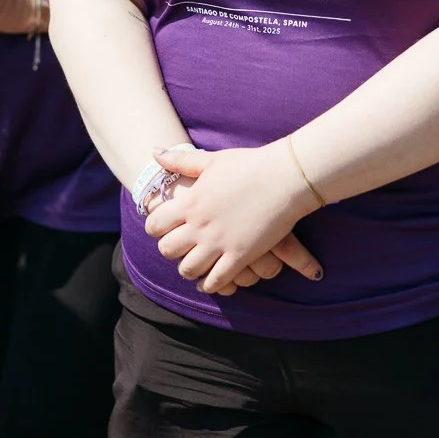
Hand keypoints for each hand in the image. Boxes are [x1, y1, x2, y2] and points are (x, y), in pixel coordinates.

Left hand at [136, 169, 297, 295]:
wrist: (284, 176)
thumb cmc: (249, 164)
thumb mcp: (210, 160)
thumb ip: (181, 161)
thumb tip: (154, 153)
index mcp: (190, 202)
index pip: (155, 224)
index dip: (154, 228)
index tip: (161, 229)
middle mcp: (200, 226)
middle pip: (168, 250)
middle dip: (170, 251)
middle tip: (178, 249)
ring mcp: (219, 243)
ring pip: (188, 269)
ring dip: (188, 270)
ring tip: (193, 267)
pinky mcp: (241, 256)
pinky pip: (217, 280)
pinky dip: (210, 285)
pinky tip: (209, 283)